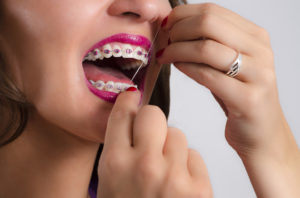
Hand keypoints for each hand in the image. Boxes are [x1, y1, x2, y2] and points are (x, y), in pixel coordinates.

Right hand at [97, 90, 211, 197]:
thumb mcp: (110, 183)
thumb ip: (119, 149)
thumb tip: (131, 114)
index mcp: (115, 166)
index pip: (122, 115)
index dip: (128, 101)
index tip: (132, 98)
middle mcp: (143, 167)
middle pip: (154, 114)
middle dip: (152, 121)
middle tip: (150, 135)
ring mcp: (174, 178)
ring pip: (177, 134)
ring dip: (171, 146)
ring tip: (165, 170)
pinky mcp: (199, 188)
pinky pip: (194, 154)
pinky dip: (187, 164)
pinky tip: (179, 183)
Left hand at [156, 3, 299, 196]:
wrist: (261, 133)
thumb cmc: (240, 97)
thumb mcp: (230, 64)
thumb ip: (211, 44)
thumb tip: (175, 27)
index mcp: (255, 36)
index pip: (213, 11)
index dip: (183, 14)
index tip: (166, 24)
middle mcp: (260, 50)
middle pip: (208, 23)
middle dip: (178, 30)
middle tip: (164, 41)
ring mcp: (257, 75)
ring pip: (206, 48)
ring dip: (177, 49)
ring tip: (164, 56)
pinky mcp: (249, 99)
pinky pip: (207, 75)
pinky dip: (186, 67)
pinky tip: (176, 66)